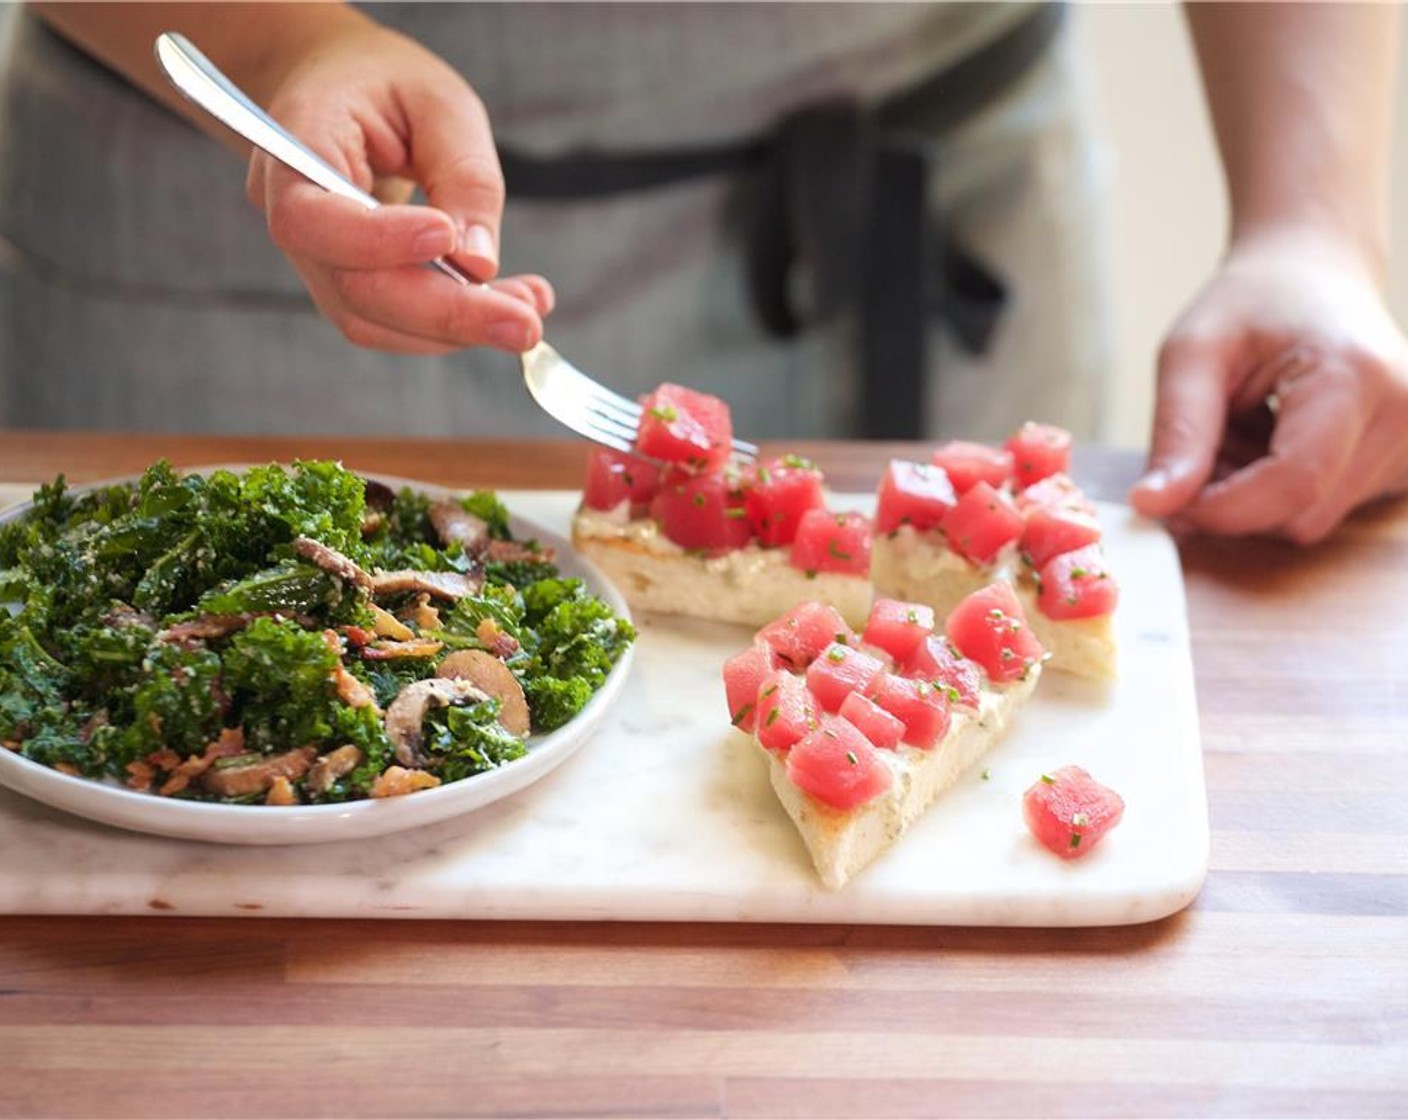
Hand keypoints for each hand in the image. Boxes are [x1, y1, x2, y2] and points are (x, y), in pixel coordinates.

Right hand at [244, 14, 551, 353]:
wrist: (341, 88)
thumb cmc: (387, 85)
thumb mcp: (441, 103)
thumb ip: (463, 175)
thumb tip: (479, 264)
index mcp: (295, 144)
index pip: (311, 217)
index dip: (377, 240)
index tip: (447, 238)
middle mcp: (289, 211)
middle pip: (353, 288)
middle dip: (446, 313)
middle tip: (525, 325)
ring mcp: (314, 257)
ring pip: (373, 320)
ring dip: (457, 328)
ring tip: (527, 313)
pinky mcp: (347, 284)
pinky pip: (392, 324)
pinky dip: (451, 326)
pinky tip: (506, 308)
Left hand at [1128, 228, 1407, 542]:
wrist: (1313, 275)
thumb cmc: (1250, 304)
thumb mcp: (1192, 352)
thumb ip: (1177, 431)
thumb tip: (1152, 506)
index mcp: (1354, 377)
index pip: (1292, 486)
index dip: (1220, 509)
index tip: (1169, 498)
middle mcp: (1405, 415)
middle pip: (1299, 515)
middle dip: (1233, 501)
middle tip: (1203, 446)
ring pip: (1310, 520)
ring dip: (1256, 496)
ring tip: (1244, 431)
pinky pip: (1328, 510)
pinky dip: (1284, 491)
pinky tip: (1274, 442)